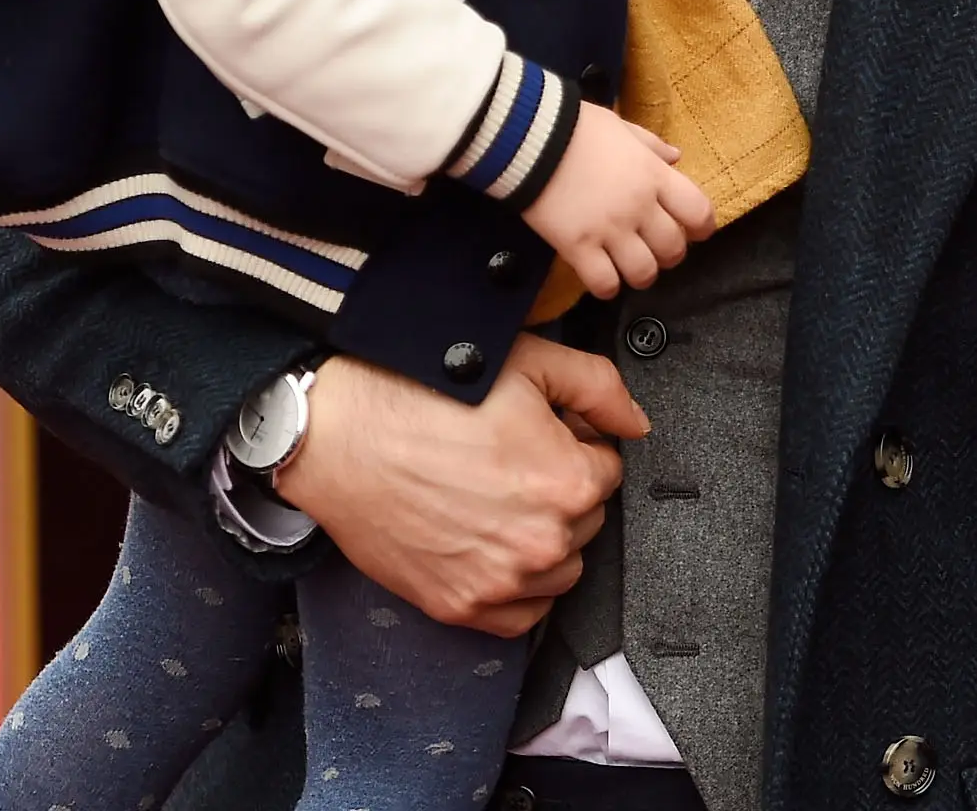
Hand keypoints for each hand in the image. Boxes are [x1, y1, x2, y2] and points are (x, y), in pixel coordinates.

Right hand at [273, 334, 644, 635]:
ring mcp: (501, 581)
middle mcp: (543, 542)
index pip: (608, 469)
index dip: (575, 445)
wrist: (339, 434)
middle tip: (510, 461)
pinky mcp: (459, 607)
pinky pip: (521, 614)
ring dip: (543, 539)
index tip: (539, 436)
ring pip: (560, 568)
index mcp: (570, 482)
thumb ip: (600, 389)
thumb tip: (636, 425)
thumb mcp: (530, 362)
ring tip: (496, 500)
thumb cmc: (427, 393)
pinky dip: (517, 588)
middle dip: (561, 490)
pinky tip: (490, 546)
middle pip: (585, 519)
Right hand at [522, 103, 716, 295]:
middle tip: (656, 251)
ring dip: (642, 275)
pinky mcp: (577, 247)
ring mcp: (609, 229)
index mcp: (654, 175)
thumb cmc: (576, 127)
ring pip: (644, 272)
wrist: (528, 137)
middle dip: (670, 255)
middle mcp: (638, 206)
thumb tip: (676, 156)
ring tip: (631, 269)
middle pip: (673, 248)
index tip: (697, 232)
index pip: (698, 211)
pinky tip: (603, 278)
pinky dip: (608, 287)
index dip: (703, 227)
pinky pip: (604, 283)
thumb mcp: (621, 127)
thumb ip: (651, 145)